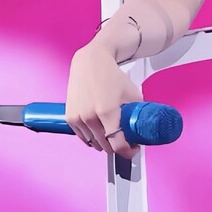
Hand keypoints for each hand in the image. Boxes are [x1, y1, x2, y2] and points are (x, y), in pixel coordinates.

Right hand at [65, 42, 145, 160]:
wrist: (91, 61)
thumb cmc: (112, 75)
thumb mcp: (133, 94)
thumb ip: (136, 114)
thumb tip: (140, 129)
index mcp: (107, 111)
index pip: (117, 144)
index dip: (128, 151)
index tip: (133, 150)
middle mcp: (90, 116)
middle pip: (106, 146)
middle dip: (117, 146)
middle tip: (125, 139)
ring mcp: (78, 117)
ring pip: (93, 143)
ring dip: (104, 143)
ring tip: (112, 133)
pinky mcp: (70, 117)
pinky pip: (82, 137)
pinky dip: (91, 137)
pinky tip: (99, 131)